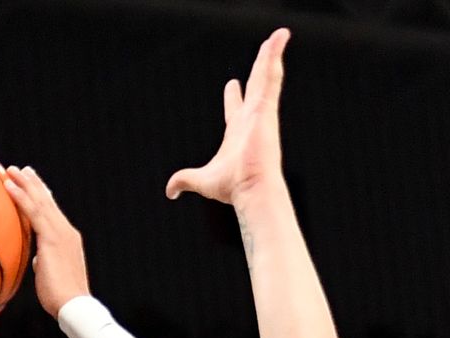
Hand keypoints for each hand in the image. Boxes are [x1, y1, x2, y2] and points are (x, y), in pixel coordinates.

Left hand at [2, 167, 88, 315]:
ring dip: (25, 184)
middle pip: (47, 202)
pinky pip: (32, 212)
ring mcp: (60, 233)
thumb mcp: (52, 276)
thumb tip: (38, 261)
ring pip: (40, 202)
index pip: (54, 213)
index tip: (36, 185)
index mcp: (68, 239)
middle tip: (23, 170)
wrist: (74, 306)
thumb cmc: (62, 299)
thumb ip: (46, 264)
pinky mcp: (51, 238)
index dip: (45, 197)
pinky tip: (8, 185)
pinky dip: (20, 197)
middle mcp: (66, 231)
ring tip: (11, 170)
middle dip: (35, 184)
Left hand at [166, 29, 286, 207]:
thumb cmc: (232, 187)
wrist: (252, 189)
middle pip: (255, 86)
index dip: (233, 96)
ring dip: (272, 53)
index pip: (236, 108)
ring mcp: (261, 112)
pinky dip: (275, 55)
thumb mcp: (201, 180)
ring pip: (266, 76)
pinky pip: (272, 75)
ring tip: (280, 34)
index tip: (232, 84)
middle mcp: (252, 119)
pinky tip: (279, 38)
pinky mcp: (267, 107)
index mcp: (238, 132)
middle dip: (260, 67)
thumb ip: (184, 180)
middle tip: (266, 49)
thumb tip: (169, 190)